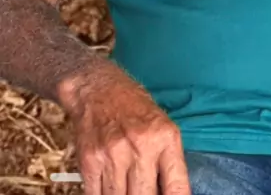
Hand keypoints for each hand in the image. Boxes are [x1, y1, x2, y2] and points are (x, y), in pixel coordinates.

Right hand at [59, 63, 190, 194]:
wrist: (98, 88)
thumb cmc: (133, 107)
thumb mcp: (161, 127)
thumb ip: (167, 163)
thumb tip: (169, 194)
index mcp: (165, 138)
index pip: (177, 189)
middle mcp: (141, 147)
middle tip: (141, 191)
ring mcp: (114, 155)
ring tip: (126, 186)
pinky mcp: (90, 161)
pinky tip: (108, 186)